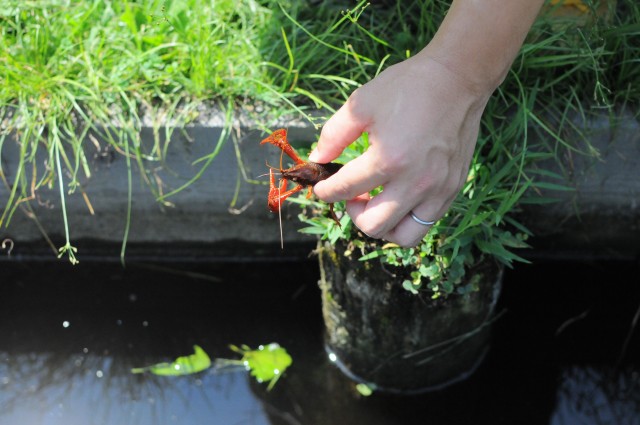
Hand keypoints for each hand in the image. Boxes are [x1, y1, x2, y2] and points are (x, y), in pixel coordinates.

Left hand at [308, 52, 491, 246]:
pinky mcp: (452, 190)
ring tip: (375, 203)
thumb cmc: (406, 88)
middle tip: (351, 193)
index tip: (322, 187)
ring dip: (382, 225)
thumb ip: (333, 135)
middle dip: (353, 212)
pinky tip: (397, 199)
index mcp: (388, 159)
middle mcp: (415, 182)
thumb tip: (317, 159)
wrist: (457, 79)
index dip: (326, 191)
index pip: (345, 190)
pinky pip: (425, 223)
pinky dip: (405, 220)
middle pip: (373, 225)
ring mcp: (437, 190)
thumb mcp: (361, 104)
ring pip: (403, 235)